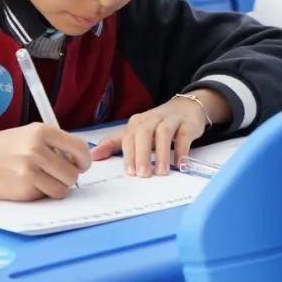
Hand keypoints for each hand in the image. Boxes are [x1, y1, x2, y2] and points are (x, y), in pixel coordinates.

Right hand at [0, 123, 91, 200]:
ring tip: (42, 181)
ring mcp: (30, 171)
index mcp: (42, 131)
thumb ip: (53, 144)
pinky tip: (25, 185)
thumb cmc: (0, 147)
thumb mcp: (28, 134)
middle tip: (58, 175)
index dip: (83, 160)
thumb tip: (77, 161)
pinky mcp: (23, 190)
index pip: (80, 148)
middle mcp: (37, 150)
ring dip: (56, 188)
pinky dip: (40, 194)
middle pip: (74, 173)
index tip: (80, 164)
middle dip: (69, 177)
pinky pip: (45, 196)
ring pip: (62, 189)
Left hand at [90, 89, 230, 177]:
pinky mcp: (188, 124)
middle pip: (144, 133)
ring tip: (161, 172)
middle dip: (142, 154)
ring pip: (164, 133)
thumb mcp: (135, 132)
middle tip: (143, 175)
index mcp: (137, 122)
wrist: (186, 107)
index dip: (128, 155)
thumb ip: (115, 143)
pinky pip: (184, 135)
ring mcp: (171, 120)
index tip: (129, 173)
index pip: (129, 137)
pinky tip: (181, 164)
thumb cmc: (157, 124)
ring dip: (161, 153)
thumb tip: (93, 156)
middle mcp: (152, 118)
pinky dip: (182, 150)